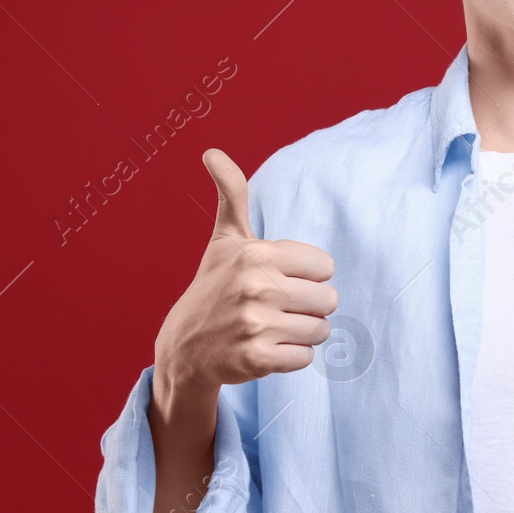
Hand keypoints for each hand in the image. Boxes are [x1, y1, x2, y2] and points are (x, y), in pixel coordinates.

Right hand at [154, 148, 337, 391]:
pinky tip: (265, 348)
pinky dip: (291, 357)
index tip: (279, 279)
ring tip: (271, 327)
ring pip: (321, 330)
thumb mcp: (225, 239)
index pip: (325, 266)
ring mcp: (256, 325)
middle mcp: (256, 287)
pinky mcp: (257, 360)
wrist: (184, 346)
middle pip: (329, 300)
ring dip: (301, 333)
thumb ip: (233, 195)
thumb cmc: (214, 286)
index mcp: (257, 254)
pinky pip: (305, 358)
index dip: (307, 275)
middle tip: (276, 307)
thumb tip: (212, 152)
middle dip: (309, 307)